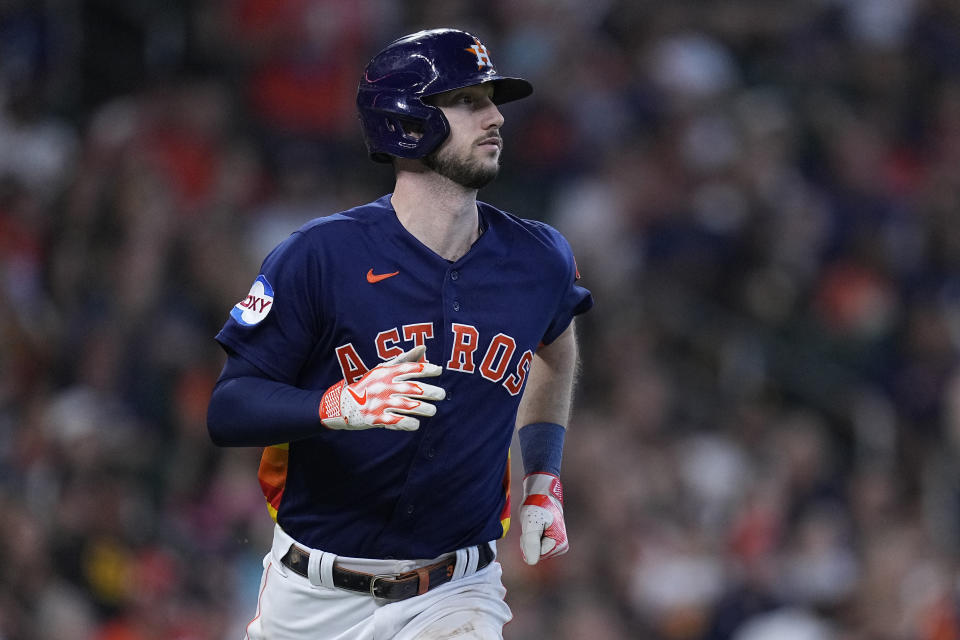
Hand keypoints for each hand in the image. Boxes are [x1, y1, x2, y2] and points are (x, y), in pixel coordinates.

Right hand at [319, 345, 444, 430]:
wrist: (343, 404)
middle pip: (412, 388)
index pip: (409, 368)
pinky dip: (408, 423)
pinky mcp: (376, 418)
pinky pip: (396, 422)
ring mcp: (380, 403)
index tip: (439, 370)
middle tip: (442, 394)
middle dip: (430, 391)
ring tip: (432, 410)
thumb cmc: (368, 385)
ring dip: (423, 408)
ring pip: (407, 406)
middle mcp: (384, 386)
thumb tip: (423, 347)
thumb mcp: (382, 369)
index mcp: (386, 373)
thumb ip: (404, 359)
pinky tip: (416, 423)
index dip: (426, 368)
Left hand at [519, 472, 567, 564]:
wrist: (541, 495)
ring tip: (533, 525)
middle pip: (535, 555)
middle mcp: (560, 548)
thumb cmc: (537, 507)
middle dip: (528, 542)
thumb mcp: (531, 524)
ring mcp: (555, 546)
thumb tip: (531, 562)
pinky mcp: (548, 543)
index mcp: (560, 544)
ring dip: (527, 539)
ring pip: (532, 552)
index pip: (536, 555)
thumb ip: (531, 543)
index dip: (529, 542)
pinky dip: (528, 538)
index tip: (534, 525)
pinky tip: (534, 527)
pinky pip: (532, 548)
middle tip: (532, 524)